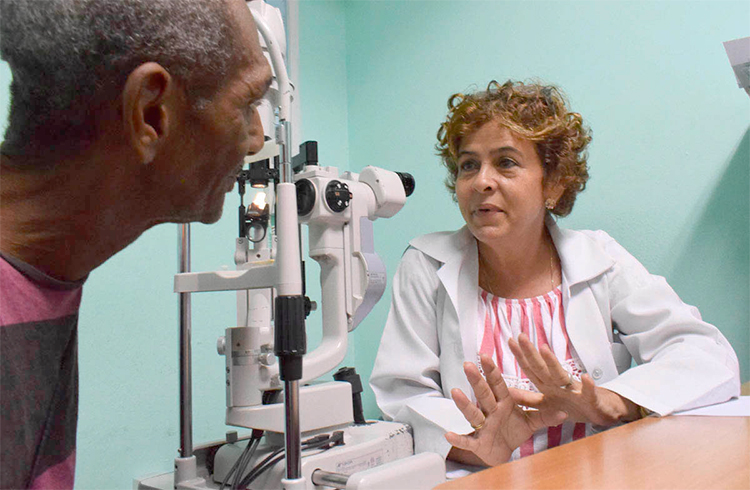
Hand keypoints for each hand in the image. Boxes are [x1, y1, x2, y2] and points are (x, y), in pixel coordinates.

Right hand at [445, 354, 566, 465]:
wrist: (503, 452)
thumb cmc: (513, 430)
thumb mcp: (531, 422)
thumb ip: (544, 415)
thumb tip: (564, 412)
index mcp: (503, 403)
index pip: (498, 385)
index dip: (492, 372)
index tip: (486, 356)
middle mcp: (490, 412)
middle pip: (483, 395)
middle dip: (477, 381)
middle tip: (468, 364)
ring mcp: (482, 427)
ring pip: (473, 414)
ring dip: (464, 404)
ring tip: (455, 392)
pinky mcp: (478, 443)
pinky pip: (468, 440)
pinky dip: (459, 438)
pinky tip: (449, 434)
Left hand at [508, 333, 639, 425]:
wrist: (602, 413)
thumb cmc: (574, 406)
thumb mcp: (548, 405)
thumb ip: (528, 399)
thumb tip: (508, 392)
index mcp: (549, 385)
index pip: (532, 369)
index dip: (521, 356)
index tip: (510, 341)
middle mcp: (560, 384)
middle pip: (542, 367)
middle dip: (531, 353)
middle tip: (521, 337)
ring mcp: (575, 391)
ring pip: (562, 376)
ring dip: (553, 363)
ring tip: (544, 349)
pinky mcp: (591, 400)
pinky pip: (589, 393)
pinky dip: (588, 386)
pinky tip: (586, 378)